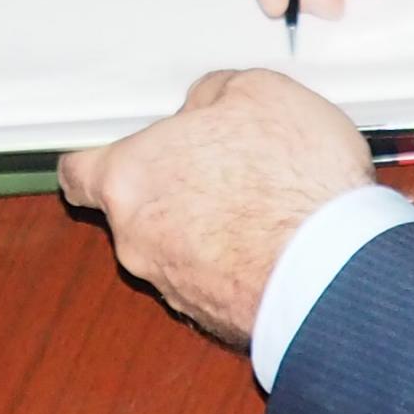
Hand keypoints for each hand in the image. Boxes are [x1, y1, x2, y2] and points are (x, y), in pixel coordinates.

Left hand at [57, 69, 378, 348]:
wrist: (334, 270)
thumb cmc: (290, 180)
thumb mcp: (261, 93)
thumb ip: (215, 94)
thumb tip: (207, 106)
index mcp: (130, 178)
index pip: (80, 172)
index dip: (98, 160)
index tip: (118, 154)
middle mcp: (138, 241)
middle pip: (136, 209)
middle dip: (176, 189)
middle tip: (225, 164)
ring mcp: (175, 287)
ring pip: (178, 248)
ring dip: (211, 228)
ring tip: (268, 203)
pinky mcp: (215, 319)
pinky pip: (217, 280)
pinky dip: (239, 263)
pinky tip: (281, 241)